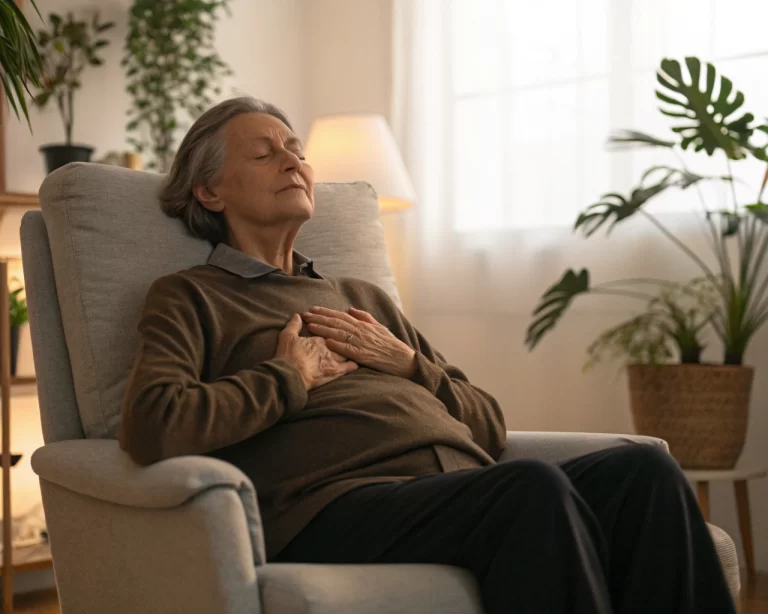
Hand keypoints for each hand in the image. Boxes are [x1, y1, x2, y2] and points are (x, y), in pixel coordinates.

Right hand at [276, 314, 358, 389]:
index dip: (331, 327)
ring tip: (354, 347)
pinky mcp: (335, 372)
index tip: (332, 326)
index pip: (330, 329)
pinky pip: (350, 367)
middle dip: (344, 336)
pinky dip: (354, 364)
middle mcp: (330, 347)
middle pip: (342, 339)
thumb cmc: (287, 356)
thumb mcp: (287, 337)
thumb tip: (297, 316)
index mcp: (320, 338)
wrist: (290, 375)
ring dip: (350, 348)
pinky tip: (357, 362)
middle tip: (347, 336)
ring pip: (348, 351)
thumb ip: (293, 325)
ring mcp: (334, 359)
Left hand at [301, 306, 416, 377]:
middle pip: (336, 322)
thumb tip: (350, 309)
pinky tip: (326, 341)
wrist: (403, 359)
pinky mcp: (363, 355)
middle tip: (305, 315)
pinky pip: (348, 349)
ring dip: (324, 329)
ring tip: (310, 326)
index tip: (313, 309)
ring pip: (339, 333)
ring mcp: (362, 343)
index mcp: (363, 325)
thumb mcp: (379, 327)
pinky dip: (337, 344)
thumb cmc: (391, 344)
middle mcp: (361, 331)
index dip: (326, 312)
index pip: (341, 315)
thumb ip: (364, 317)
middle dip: (319, 318)